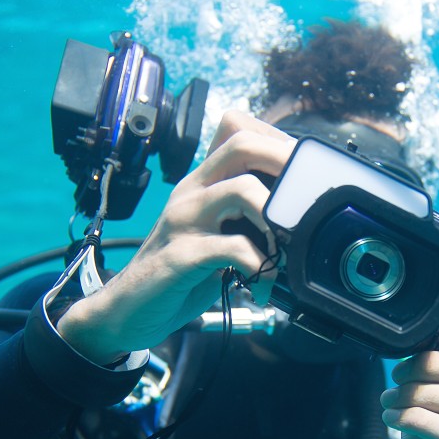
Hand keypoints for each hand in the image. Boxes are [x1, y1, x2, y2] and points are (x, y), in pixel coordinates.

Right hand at [58, 111, 294, 362]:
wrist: (129, 307)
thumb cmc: (182, 270)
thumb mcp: (215, 231)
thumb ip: (242, 212)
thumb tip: (295, 207)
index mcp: (202, 181)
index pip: (239, 131)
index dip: (278, 144)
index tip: (305, 177)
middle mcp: (192, 191)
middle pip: (242, 145)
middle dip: (286, 167)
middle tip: (309, 204)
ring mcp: (183, 220)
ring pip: (242, 190)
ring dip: (276, 220)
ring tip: (285, 250)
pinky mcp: (180, 256)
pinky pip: (231, 248)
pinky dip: (259, 265)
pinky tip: (263, 282)